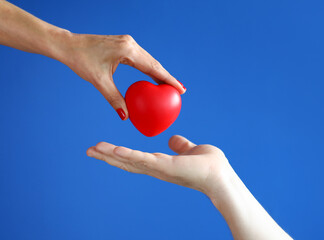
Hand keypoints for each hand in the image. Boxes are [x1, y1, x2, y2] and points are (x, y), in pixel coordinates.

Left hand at [60, 33, 185, 119]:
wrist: (68, 45)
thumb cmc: (81, 61)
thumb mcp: (99, 81)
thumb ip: (114, 98)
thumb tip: (126, 116)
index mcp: (127, 51)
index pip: (153, 67)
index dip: (168, 79)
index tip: (180, 89)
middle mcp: (130, 44)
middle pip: (154, 63)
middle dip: (167, 77)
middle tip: (180, 91)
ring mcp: (127, 42)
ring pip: (149, 60)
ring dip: (159, 73)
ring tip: (169, 86)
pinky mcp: (123, 44)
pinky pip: (141, 58)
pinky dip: (149, 68)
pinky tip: (152, 77)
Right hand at [86, 135, 231, 195]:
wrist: (221, 177)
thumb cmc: (210, 166)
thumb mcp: (191, 150)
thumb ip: (181, 146)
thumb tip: (172, 139)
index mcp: (161, 164)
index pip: (135, 159)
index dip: (119, 155)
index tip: (104, 149)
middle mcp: (157, 169)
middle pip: (127, 162)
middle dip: (108, 156)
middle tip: (89, 150)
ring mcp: (160, 169)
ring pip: (131, 161)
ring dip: (111, 155)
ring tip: (93, 149)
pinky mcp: (165, 167)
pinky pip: (143, 160)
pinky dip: (128, 155)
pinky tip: (114, 151)